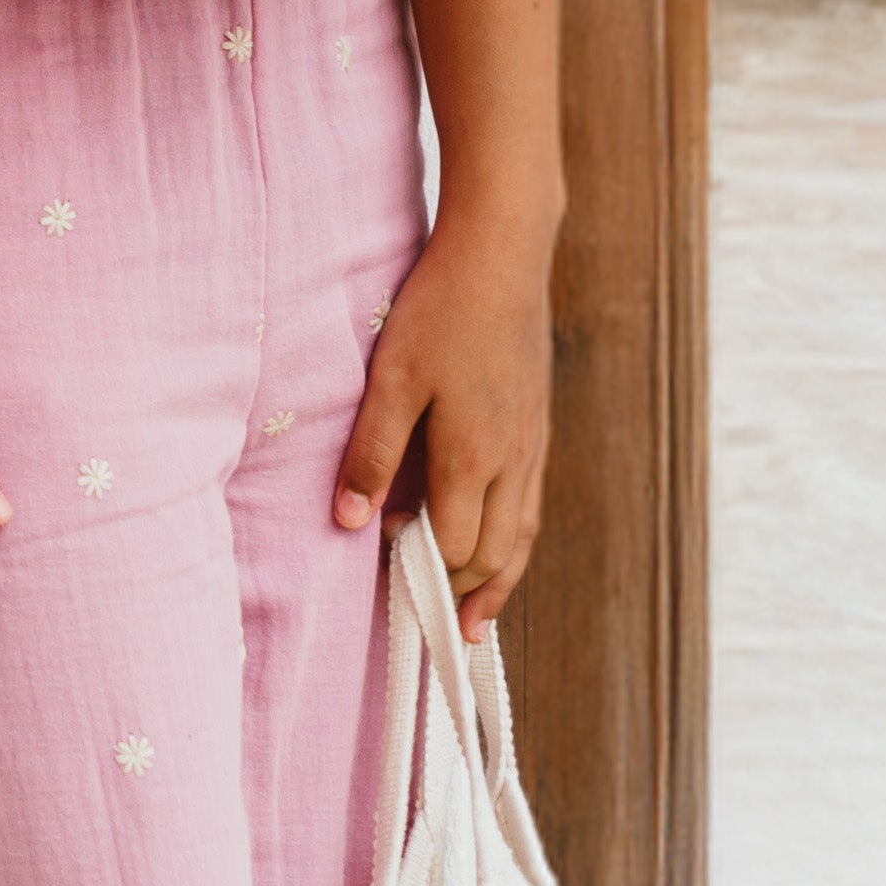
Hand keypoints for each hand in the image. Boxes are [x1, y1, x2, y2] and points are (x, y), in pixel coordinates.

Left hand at [331, 205, 553, 636]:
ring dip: (499, 583)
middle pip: (494, 555)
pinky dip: (515, 543)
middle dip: (463, 595)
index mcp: (473, 456)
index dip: (418, 566)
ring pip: (521, 536)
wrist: (505, 253)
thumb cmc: (441, 310)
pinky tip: (500, 548)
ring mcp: (532, 444)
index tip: (382, 565)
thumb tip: (348, 523)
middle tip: (437, 632)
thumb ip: (371, 453)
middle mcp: (513, 461)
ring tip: (477, 623)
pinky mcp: (537, 426)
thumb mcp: (392, 379)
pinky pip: (530, 505)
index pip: (451, 546)